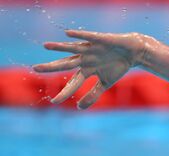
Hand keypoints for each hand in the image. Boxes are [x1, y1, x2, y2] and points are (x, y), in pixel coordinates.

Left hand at [33, 30, 148, 108]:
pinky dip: (78, 35)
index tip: (54, 102)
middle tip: (35, 69)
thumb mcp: (105, 84)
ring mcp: (91, 49)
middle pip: (66, 64)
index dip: (64, 92)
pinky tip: (67, 34)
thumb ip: (92, 95)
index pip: (72, 83)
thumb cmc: (117, 67)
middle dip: (51, 67)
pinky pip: (88, 37)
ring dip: (60, 47)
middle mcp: (85, 59)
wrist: (132, 53)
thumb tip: (78, 108)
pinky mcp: (99, 40)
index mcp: (86, 70)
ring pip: (72, 49)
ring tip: (46, 46)